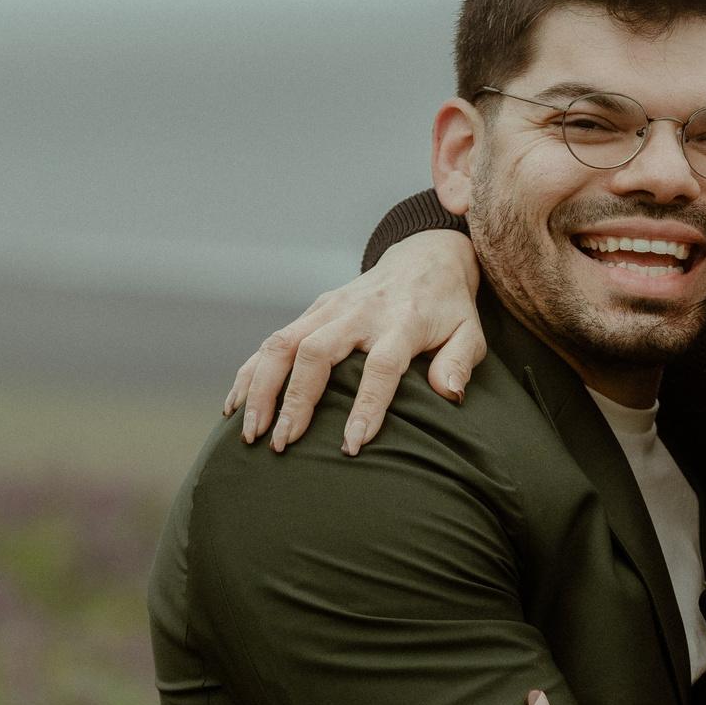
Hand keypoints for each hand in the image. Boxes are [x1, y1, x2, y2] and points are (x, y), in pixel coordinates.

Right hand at [227, 230, 484, 454]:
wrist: (425, 258)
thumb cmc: (448, 309)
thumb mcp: (470, 333)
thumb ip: (460, 363)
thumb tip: (449, 394)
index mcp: (403, 321)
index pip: (381, 366)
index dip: (366, 407)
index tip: (352, 446)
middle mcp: (360, 312)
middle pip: (317, 353)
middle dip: (296, 401)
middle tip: (283, 444)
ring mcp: (330, 308)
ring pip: (284, 344)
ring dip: (262, 389)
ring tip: (251, 432)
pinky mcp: (313, 310)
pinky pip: (272, 341)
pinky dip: (250, 373)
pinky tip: (235, 406)